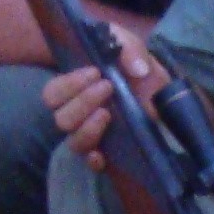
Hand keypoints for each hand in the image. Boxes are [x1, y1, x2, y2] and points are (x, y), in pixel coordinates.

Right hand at [42, 41, 168, 169]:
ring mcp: (92, 135)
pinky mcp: (109, 153)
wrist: (159, 90)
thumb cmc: (135, 66)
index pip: (53, 93)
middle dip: (81, 102)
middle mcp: (78, 114)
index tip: (96, 73)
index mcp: (74, 90)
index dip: (69, 84)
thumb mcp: (132, 48)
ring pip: (74, 142)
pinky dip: (94, 160)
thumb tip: (138, 69)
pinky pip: (92, 164)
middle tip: (107, 87)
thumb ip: (130, 50)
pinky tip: (101, 154)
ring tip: (107, 113)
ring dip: (87, 128)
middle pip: (60, 118)